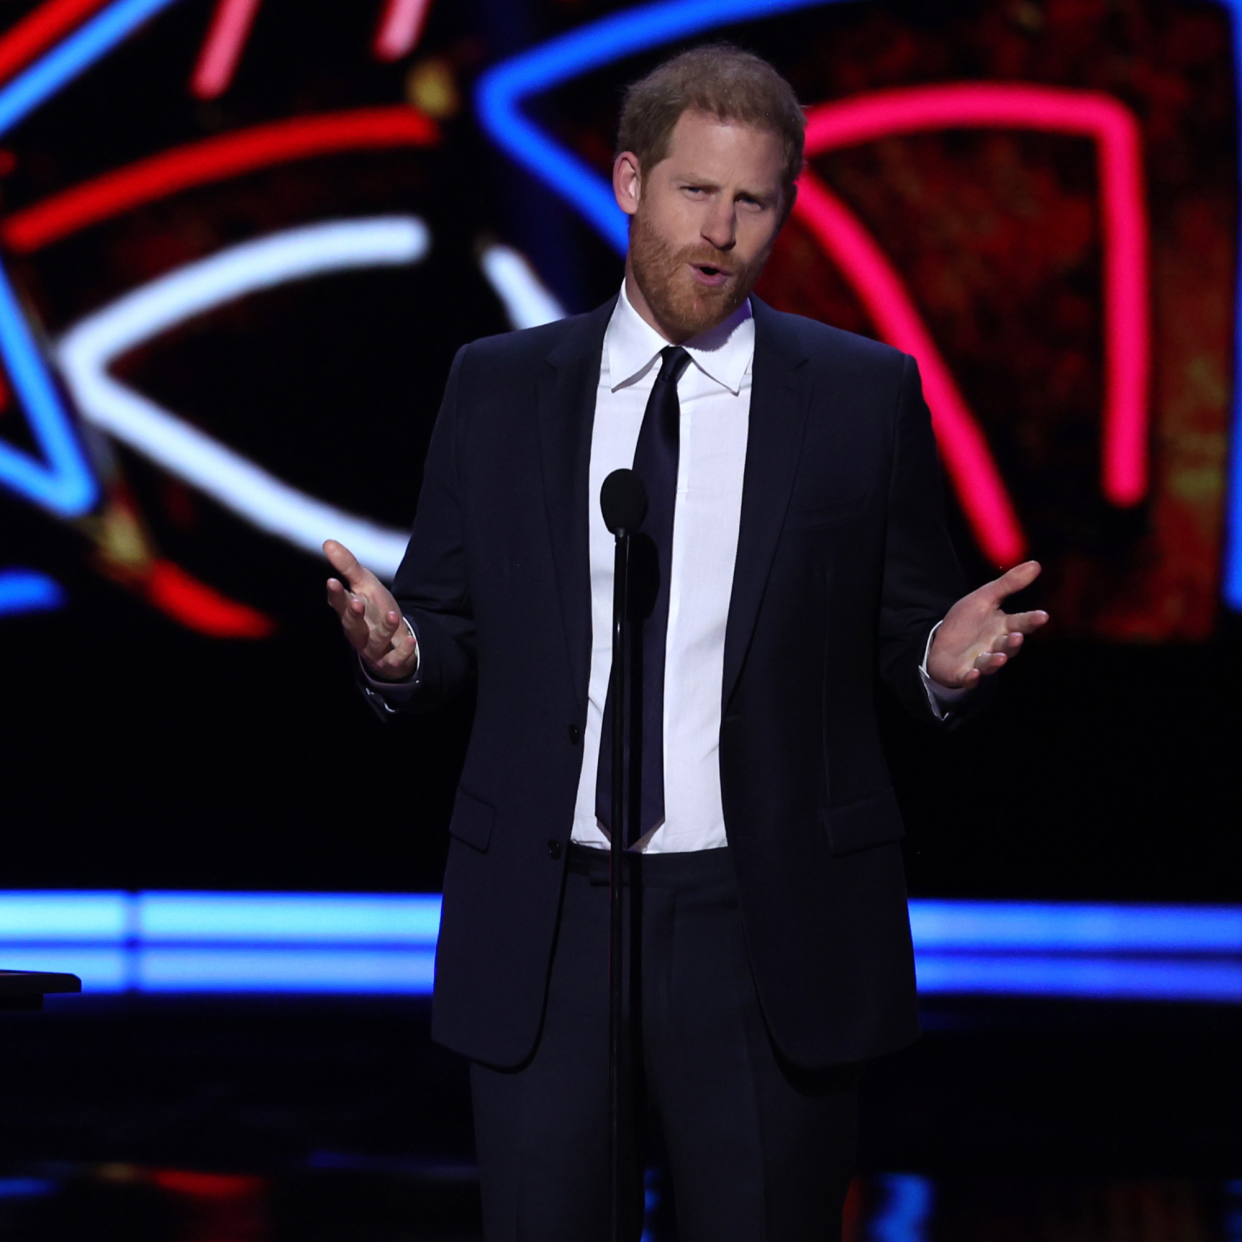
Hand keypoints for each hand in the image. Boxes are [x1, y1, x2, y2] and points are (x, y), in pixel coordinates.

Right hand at [324, 539, 418, 680]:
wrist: (393, 643)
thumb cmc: (375, 611)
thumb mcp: (365, 586)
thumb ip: (348, 566)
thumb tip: (327, 542)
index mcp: (350, 613)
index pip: (339, 603)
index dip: (336, 594)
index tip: (332, 581)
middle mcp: (358, 632)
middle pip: (352, 625)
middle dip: (353, 615)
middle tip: (356, 602)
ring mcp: (374, 649)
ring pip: (375, 641)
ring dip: (383, 630)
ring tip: (392, 616)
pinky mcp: (391, 661)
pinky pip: (396, 658)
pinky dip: (404, 650)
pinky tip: (411, 640)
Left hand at [926, 560, 1048, 689]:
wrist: (942, 643)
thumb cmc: (969, 621)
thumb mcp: (985, 598)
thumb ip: (1009, 584)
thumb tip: (1036, 564)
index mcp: (1003, 627)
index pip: (1021, 623)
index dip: (1031, 620)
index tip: (1043, 615)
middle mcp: (995, 646)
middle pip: (1008, 645)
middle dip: (1013, 643)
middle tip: (1017, 636)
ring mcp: (980, 661)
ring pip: (991, 663)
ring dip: (995, 661)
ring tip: (1000, 657)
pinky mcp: (963, 674)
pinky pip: (968, 678)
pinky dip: (971, 678)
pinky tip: (973, 674)